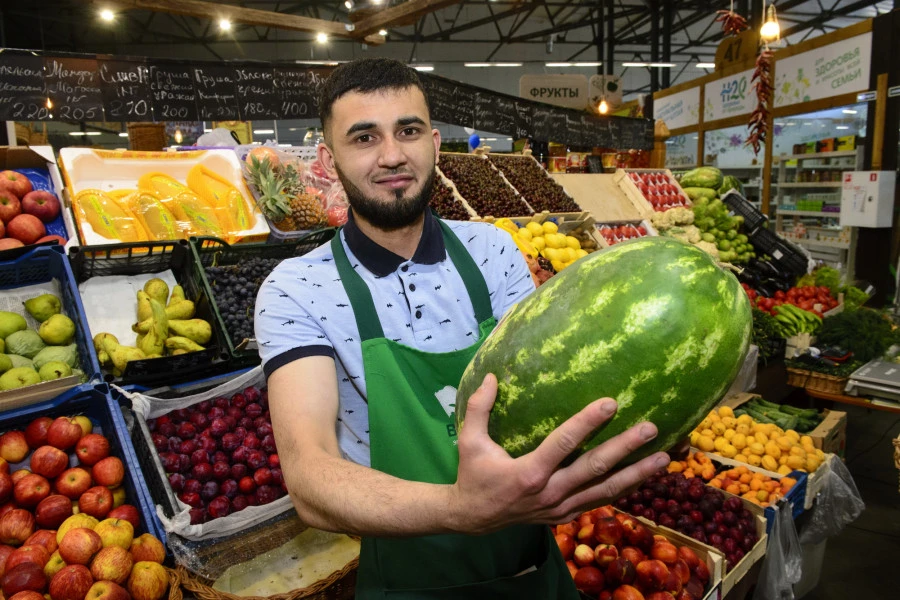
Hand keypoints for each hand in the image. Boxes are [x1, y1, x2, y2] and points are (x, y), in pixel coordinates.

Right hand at [450, 374, 669, 533]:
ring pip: (606, 490)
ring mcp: (562, 508)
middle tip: (652, 428)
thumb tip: (490, 376)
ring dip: (636, 474)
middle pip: (596, 468)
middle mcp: (551, 492)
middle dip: (626, 447)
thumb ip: (479, 408)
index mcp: (529, 472)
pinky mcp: (567, 516)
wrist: (473, 518)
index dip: (588, 422)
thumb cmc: (473, 474)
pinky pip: (599, 501)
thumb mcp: (469, 440)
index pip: (564, 443)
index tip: (611, 402)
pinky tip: (643, 477)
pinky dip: (623, 490)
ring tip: (663, 458)